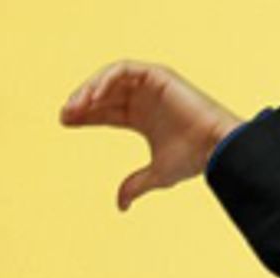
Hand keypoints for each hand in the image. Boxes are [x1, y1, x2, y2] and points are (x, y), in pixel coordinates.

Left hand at [60, 61, 243, 210]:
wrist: (214, 148)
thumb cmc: (192, 160)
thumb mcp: (156, 176)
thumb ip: (135, 186)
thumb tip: (120, 206)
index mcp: (142, 116)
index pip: (106, 111)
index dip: (85, 116)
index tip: (65, 122)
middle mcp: (144, 98)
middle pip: (104, 94)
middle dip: (82, 102)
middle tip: (64, 115)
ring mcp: (150, 84)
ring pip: (110, 79)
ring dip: (90, 89)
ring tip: (75, 106)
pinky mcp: (158, 75)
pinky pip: (124, 70)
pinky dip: (107, 80)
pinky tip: (94, 97)